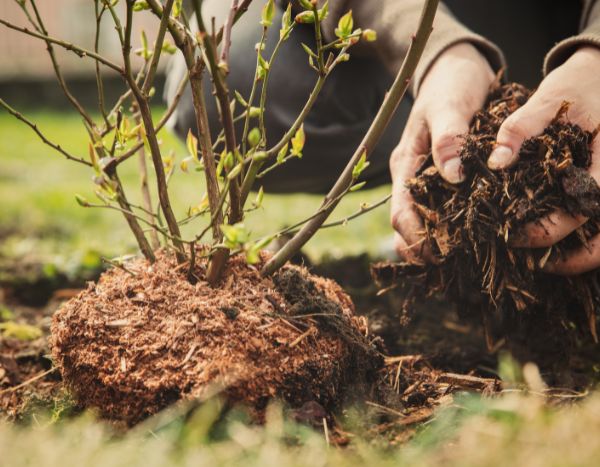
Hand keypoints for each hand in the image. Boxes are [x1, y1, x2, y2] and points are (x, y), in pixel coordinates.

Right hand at [390, 43, 494, 261]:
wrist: (456, 68)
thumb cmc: (450, 84)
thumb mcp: (449, 105)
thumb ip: (449, 139)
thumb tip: (453, 176)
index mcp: (406, 164)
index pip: (400, 211)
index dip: (414, 237)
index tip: (437, 254)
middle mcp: (413, 177)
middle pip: (407, 224)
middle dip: (422, 248)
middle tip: (449, 266)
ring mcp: (427, 179)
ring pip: (423, 221)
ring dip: (435, 243)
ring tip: (458, 260)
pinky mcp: (444, 178)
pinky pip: (443, 209)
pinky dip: (451, 227)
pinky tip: (470, 238)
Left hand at [487, 46, 599, 274]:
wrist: (599, 78)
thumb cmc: (576, 88)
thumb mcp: (547, 100)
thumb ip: (520, 129)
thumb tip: (495, 162)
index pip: (580, 212)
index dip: (545, 232)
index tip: (511, 236)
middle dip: (568, 261)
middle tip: (529, 264)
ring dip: (577, 259)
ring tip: (540, 264)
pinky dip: (580, 245)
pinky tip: (552, 249)